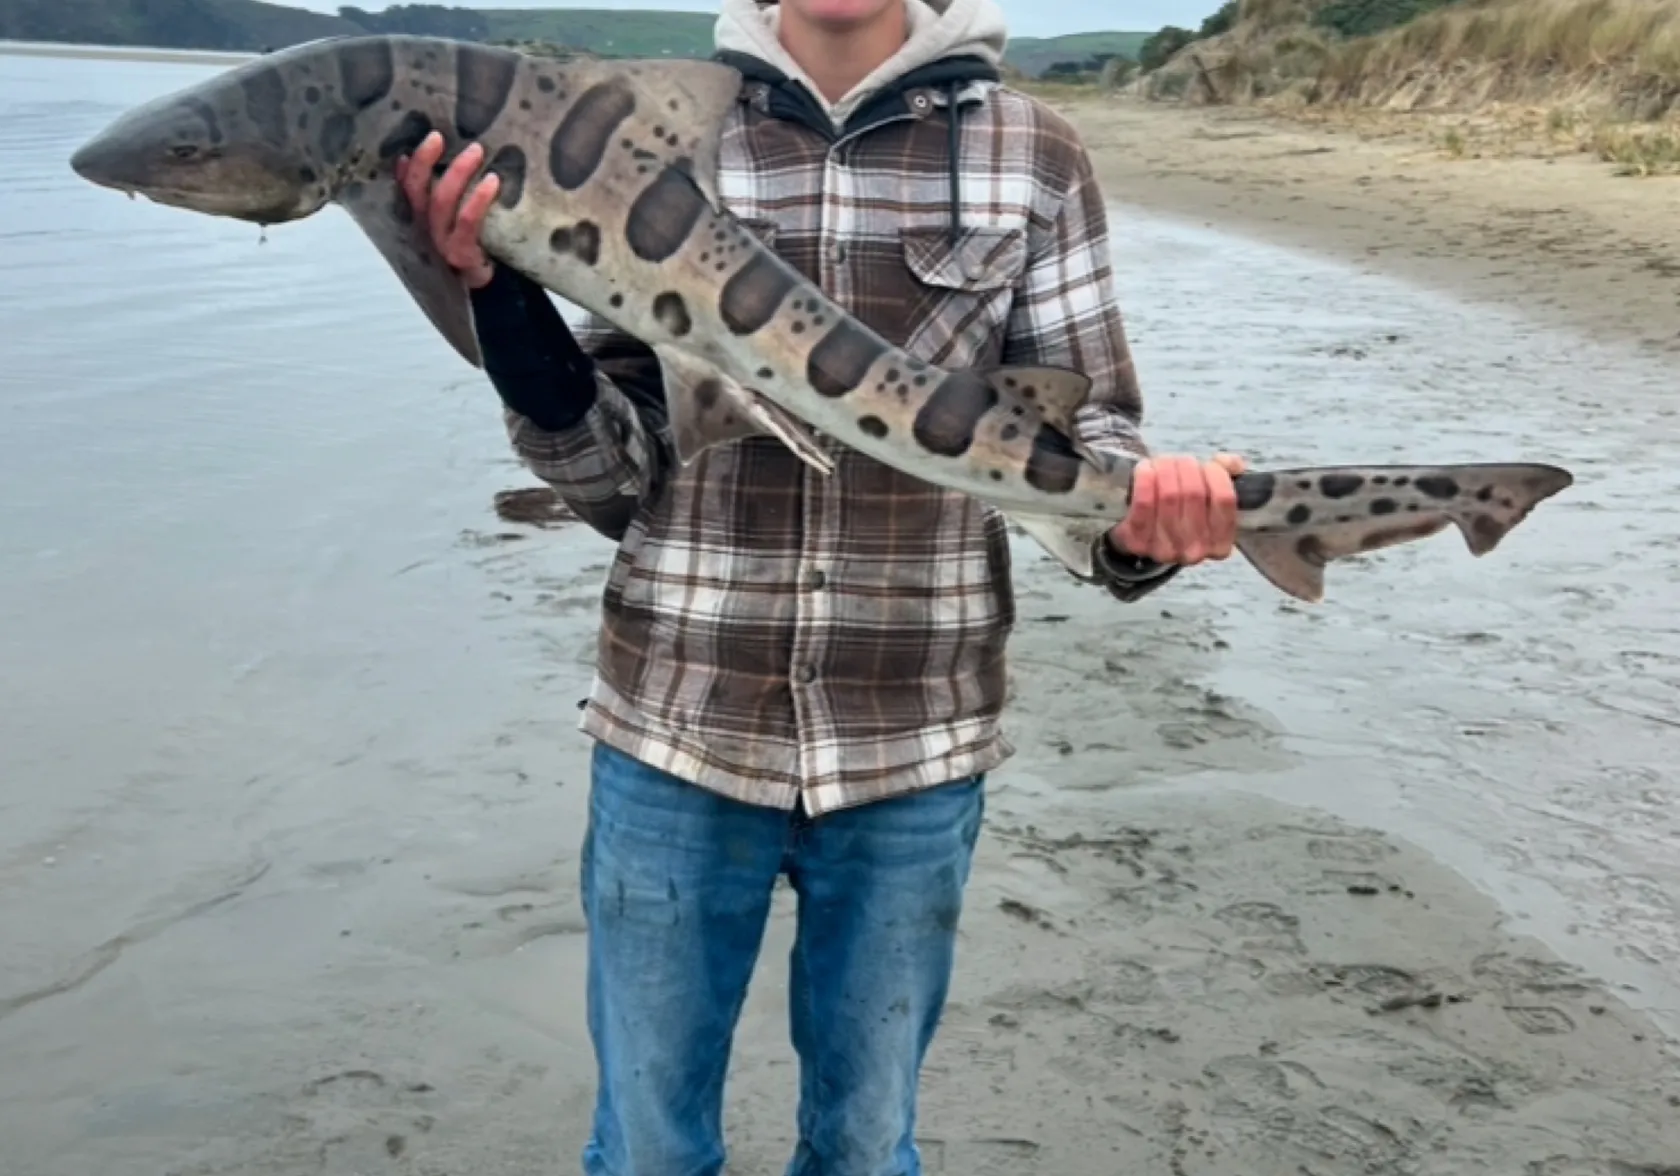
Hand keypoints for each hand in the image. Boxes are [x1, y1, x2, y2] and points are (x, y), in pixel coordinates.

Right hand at [395, 131, 499, 289]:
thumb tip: (460, 153)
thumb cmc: (477, 247)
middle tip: (439, 136)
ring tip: (476, 150)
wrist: (492, 289)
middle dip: (425, 161)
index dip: (403, 167)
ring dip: (457, 173)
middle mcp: (426, 230)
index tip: (408, 144)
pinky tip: (492, 181)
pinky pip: (468, 222)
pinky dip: (479, 199)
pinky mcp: (461, 254)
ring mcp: (442, 243)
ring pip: (441, 202)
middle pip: (418, 191)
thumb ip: (452, 195)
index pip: (405, 189)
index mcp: (422, 220)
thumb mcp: (459, 220)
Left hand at [1110, 453, 1246, 566]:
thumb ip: (1225, 476)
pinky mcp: (1138, 541)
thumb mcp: (1208, 500)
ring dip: (1165, 469)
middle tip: (1178, 460)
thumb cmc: (1180, 512)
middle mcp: (1194, 551)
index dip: (1217, 474)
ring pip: (1169, 495)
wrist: (1140, 535)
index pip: (1224, 499)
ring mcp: (1165, 550)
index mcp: (1220, 544)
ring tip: (1161, 463)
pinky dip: (1145, 479)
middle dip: (1186, 467)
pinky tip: (1145, 469)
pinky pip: (1144, 503)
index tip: (1209, 463)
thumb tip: (1231, 463)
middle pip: (1194, 493)